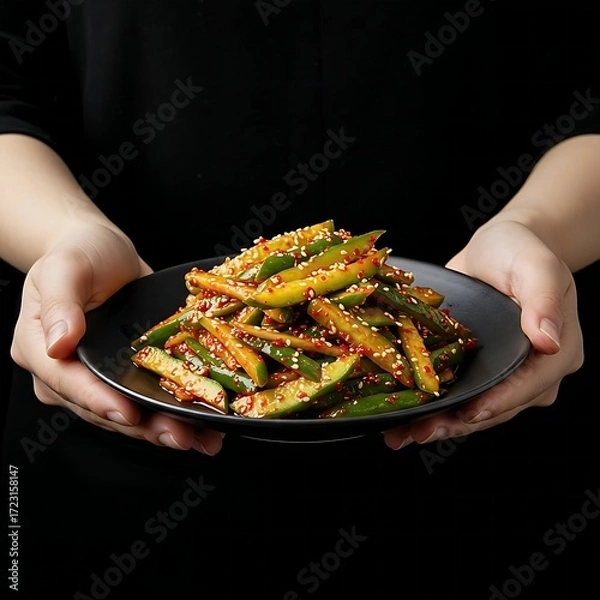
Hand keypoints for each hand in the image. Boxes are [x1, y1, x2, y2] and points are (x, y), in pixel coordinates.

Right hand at [10, 224, 224, 454]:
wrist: (104, 250)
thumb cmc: (80, 253)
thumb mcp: (65, 267)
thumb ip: (60, 303)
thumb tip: (59, 342)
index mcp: (40, 349)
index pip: (67, 383)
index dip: (99, 401)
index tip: (130, 413)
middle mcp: (67, 372)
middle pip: (102, 408)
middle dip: (143, 426)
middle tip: (181, 435)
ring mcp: (98, 376)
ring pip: (127, 413)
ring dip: (163, 428)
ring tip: (200, 438)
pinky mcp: (125, 374)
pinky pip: (146, 398)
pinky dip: (172, 412)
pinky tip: (202, 423)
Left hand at [383, 219, 583, 448]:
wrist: (497, 247)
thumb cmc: (521, 250)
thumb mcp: (536, 266)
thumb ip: (544, 300)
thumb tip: (549, 340)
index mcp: (557, 351)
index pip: (530, 385)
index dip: (499, 401)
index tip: (469, 412)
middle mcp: (531, 371)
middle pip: (498, 407)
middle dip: (458, 423)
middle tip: (419, 433)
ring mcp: (502, 372)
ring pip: (474, 407)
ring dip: (439, 423)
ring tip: (401, 435)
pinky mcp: (477, 368)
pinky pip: (458, 393)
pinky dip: (432, 407)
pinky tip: (403, 416)